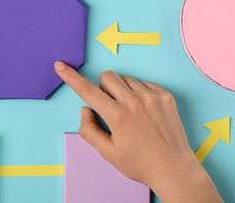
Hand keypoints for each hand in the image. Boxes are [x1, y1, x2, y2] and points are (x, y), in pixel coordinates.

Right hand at [54, 62, 221, 202]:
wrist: (174, 169)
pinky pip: (144, 83)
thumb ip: (89, 130)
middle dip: (103, 88)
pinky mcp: (165, 96)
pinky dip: (139, 93)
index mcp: (117, 117)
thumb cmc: (140, 163)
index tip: (60, 66)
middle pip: (108, 77)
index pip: (88, 91)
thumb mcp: (108, 153)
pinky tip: (144, 112)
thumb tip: (85, 109)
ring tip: (131, 112)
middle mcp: (134, 103)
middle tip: (110, 107)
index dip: (71, 77)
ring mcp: (152, 97)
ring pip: (126, 79)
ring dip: (122, 90)